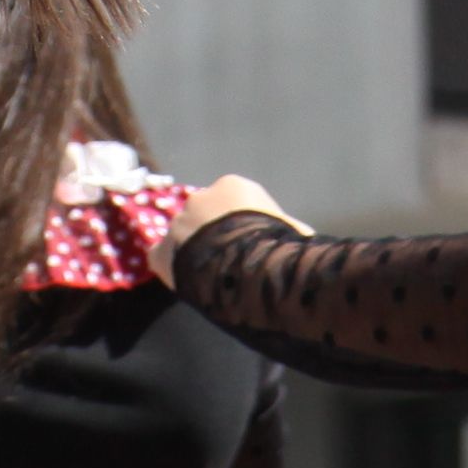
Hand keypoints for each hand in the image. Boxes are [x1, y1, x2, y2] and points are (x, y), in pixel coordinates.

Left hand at [151, 173, 295, 282]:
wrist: (247, 270)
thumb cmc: (277, 247)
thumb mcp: (294, 231)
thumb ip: (287, 228)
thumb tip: (304, 237)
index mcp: (233, 186)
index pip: (235, 202)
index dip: (244, 226)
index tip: (253, 244)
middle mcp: (200, 197)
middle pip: (208, 217)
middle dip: (217, 236)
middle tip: (232, 261)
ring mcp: (178, 223)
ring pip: (186, 236)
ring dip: (195, 251)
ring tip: (214, 276)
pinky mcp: (163, 250)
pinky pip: (163, 257)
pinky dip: (172, 266)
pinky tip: (189, 281)